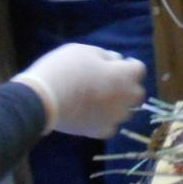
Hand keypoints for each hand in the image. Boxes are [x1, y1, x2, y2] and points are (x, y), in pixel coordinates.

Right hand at [14, 45, 147, 138]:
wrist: (43, 99)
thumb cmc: (65, 69)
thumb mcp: (84, 51)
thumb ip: (104, 55)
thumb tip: (115, 60)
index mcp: (123, 76)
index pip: (139, 69)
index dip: (128, 64)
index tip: (117, 63)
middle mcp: (124, 99)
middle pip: (136, 93)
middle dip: (127, 86)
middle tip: (111, 81)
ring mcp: (113, 118)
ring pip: (125, 111)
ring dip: (118, 104)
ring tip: (100, 98)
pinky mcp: (98, 132)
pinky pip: (109, 126)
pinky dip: (105, 121)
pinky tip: (93, 114)